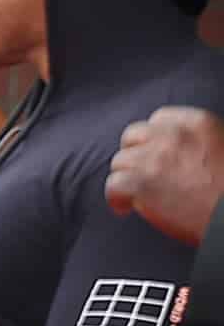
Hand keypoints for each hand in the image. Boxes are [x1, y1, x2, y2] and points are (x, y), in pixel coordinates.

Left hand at [109, 106, 223, 246]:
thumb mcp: (221, 146)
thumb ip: (195, 141)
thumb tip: (173, 151)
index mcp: (197, 123)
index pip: (159, 119)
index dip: (151, 137)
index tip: (152, 151)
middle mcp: (173, 136)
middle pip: (133, 136)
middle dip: (133, 154)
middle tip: (138, 172)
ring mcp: (154, 158)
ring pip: (119, 161)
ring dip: (123, 177)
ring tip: (133, 193)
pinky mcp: (141, 184)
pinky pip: (113, 185)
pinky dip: (115, 198)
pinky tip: (125, 207)